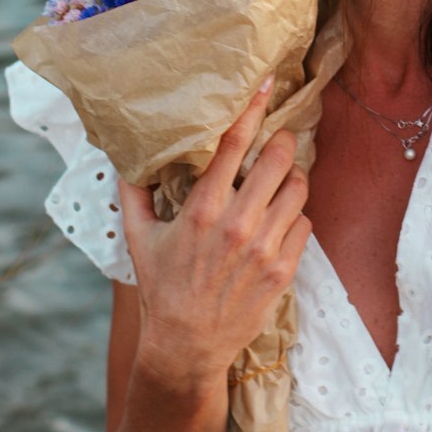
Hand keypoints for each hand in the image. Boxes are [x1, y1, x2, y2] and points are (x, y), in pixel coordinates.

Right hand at [119, 80, 310, 389]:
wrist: (186, 347)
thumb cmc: (161, 288)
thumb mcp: (137, 237)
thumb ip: (133, 192)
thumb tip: (125, 156)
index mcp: (202, 208)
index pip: (235, 144)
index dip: (254, 108)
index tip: (269, 84)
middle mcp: (238, 223)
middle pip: (280, 158)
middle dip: (283, 142)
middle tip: (279, 142)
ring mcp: (265, 248)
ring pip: (299, 188)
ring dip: (293, 178)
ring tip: (281, 181)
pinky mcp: (284, 270)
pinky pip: (305, 224)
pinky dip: (296, 216)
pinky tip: (280, 220)